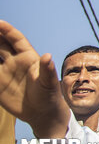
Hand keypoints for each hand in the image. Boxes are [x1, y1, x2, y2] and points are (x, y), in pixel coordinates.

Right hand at [0, 21, 69, 137]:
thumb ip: (47, 70)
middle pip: (0, 45)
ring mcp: (4, 72)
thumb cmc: (49, 95)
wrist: (42, 112)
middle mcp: (14, 61)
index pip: (16, 40)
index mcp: (28, 57)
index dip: (7, 30)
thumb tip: (48, 56)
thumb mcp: (48, 83)